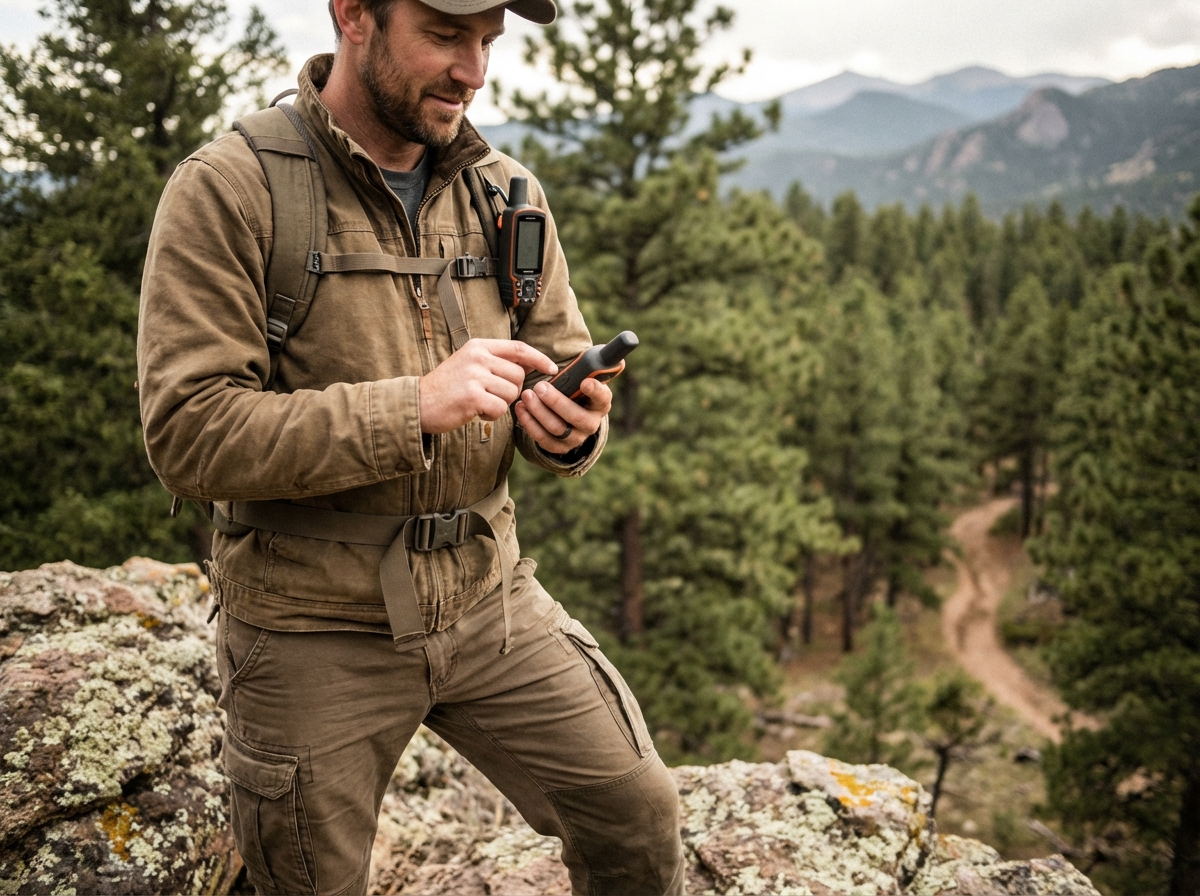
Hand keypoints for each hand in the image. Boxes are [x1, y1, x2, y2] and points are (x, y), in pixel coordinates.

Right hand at [419, 339, 556, 433]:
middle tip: (490, 396)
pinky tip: (474, 412)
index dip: (539, 358)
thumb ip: (495, 362)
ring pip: (511, 393)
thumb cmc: (447, 388)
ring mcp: (474, 375)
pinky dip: (491, 414)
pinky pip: (500, 408)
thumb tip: (528, 366)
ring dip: (500, 404)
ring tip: (479, 403)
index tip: (551, 368)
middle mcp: (477, 357)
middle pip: (518, 375)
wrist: (417, 404)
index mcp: (478, 346)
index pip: (519, 348)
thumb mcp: (469, 364)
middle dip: (512, 391)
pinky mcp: (472, 396)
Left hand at [514, 364, 618, 453]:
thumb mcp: (583, 377)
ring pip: (557, 428)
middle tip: (539, 387)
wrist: (566, 414)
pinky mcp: (559, 447)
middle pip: (575, 416)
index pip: (602, 397)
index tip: (584, 382)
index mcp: (600, 403)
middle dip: (556, 401)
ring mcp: (576, 438)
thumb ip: (591, 366)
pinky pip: (543, 439)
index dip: (595, 391)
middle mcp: (591, 423)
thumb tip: (613, 355)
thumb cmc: (574, 389)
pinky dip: (529, 423)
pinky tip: (521, 408)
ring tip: (526, 395)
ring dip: (539, 411)